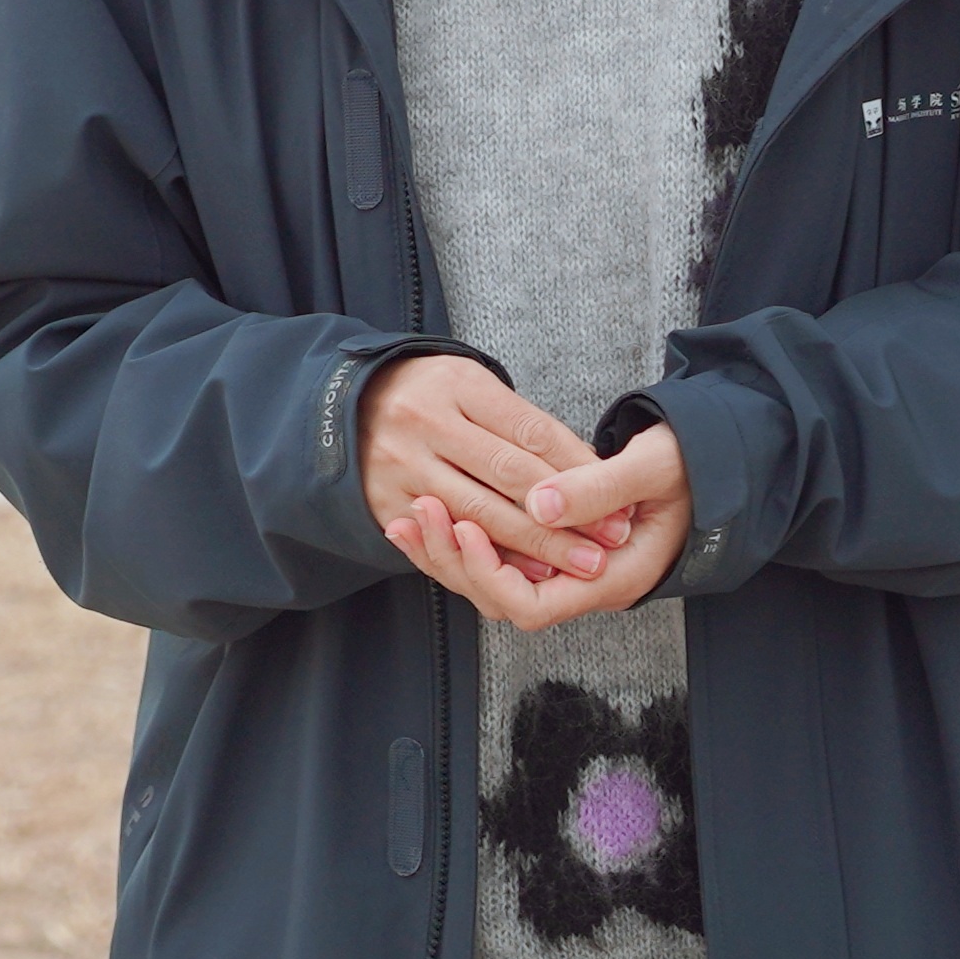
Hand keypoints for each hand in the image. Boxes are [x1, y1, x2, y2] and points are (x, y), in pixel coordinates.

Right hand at [360, 355, 613, 581]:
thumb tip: (588, 468)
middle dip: (566, 516)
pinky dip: (490, 558)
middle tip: (609, 544)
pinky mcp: (388, 503)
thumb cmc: (430, 396)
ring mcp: (403, 465)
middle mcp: (426, 423)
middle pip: (510, 477)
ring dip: (537, 546)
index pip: (531, 432)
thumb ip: (524, 426)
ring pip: (482, 515)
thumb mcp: (474, 387)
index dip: (579, 470)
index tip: (615, 500)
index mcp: (457, 384)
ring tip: (579, 565)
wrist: (344, 407)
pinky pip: (448, 538)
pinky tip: (526, 573)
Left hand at [389, 422, 691, 631]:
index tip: (464, 526)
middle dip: (455, 562)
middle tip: (421, 512)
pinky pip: (500, 558)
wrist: (712, 463)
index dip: (490, 573)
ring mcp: (569, 571)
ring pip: (494, 581)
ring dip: (449, 552)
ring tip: (411, 514)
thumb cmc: (690, 466)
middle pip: (501, 600)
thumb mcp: (651, 469)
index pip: (533, 606)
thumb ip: (596, 489)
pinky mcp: (555, 550)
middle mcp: (586, 586)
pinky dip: (464, 540)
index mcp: (612, 578)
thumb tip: (538, 506)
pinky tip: (432, 513)